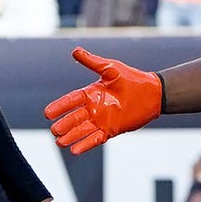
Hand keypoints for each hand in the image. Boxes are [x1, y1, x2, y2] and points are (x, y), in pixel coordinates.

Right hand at [44, 47, 162, 154]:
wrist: (153, 93)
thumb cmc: (132, 78)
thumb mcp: (111, 69)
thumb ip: (93, 62)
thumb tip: (75, 50)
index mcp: (91, 93)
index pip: (71, 100)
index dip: (59, 106)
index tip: (47, 113)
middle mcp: (94, 108)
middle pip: (74, 117)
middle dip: (64, 124)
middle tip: (54, 130)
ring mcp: (102, 120)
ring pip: (82, 130)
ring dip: (71, 136)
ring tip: (60, 142)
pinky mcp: (111, 130)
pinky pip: (95, 139)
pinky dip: (86, 144)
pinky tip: (75, 150)